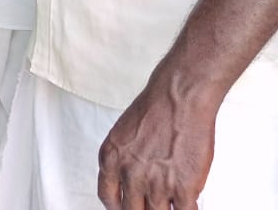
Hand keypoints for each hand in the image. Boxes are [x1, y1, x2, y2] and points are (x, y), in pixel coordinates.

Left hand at [97, 76, 217, 209]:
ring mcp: (156, 184)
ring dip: (164, 209)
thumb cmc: (155, 109)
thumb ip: (123, 160)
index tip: (126, 207)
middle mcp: (129, 174)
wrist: (179, 98)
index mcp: (110, 159)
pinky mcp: (183, 188)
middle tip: (151, 205)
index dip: (118, 207)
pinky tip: (188, 203)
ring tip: (171, 199)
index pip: (108, 198)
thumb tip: (129, 181)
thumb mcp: (123, 135)